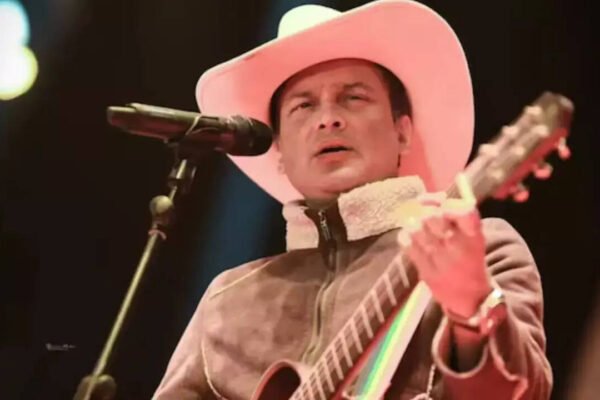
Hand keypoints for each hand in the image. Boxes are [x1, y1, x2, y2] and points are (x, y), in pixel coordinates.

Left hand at [404, 199, 492, 317]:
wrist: (470, 297)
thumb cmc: (468, 258)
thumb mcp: (471, 235)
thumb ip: (453, 213)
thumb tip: (426, 196)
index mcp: (474, 235)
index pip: (464, 210)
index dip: (447, 202)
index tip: (442, 201)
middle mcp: (458, 247)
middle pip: (433, 216)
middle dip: (426, 211)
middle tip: (427, 216)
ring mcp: (440, 260)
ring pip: (416, 228)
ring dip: (414, 223)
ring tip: (419, 228)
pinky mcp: (425, 271)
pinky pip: (406, 243)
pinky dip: (406, 236)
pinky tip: (413, 240)